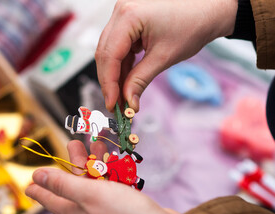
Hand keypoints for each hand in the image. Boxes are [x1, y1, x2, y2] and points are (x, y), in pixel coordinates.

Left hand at [26, 140, 179, 213]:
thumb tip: (35, 178)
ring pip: (96, 181)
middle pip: (74, 184)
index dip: (39, 189)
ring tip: (96, 142)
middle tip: (73, 143)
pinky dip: (112, 170)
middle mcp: (89, 211)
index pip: (51, 198)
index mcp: (76, 211)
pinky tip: (115, 158)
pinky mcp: (125, 205)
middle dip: (73, 163)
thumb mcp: (88, 195)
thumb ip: (63, 185)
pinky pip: (113, 184)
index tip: (28, 184)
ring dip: (95, 161)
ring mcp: (108, 208)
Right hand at [96, 0, 236, 111]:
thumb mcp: (164, 57)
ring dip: (115, 76)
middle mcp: (121, 11)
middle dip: (110, 82)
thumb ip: (140, 80)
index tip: (112, 104)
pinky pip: (119, 47)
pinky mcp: (128, 22)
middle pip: (105, 53)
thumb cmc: (193, 24)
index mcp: (128, 16)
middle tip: (115, 105)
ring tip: (121, 98)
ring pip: (110, 52)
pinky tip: (125, 82)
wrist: (208, 9)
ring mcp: (123, 15)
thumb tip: (128, 102)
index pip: (109, 55)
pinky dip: (122, 66)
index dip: (108, 83)